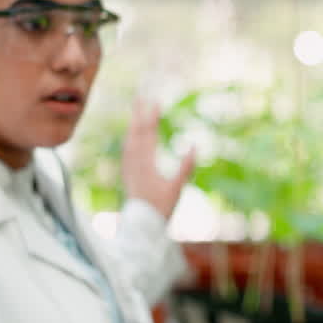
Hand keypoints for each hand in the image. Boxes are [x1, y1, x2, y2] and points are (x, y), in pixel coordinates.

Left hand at [122, 100, 194, 219]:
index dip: (152, 117)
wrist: (141, 226)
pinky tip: (131, 135)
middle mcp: (135, 163)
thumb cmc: (161, 208)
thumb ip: (186, 167)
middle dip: (140, 114)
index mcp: (147, 164)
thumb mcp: (177, 188)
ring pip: (130, 140)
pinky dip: (130, 137)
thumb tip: (194, 145)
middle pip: (136, 133)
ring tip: (137, 111)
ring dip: (134, 123)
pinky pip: (127, 150)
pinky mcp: (128, 173)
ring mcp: (129, 168)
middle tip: (142, 96)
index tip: (155, 102)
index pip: (148, 135)